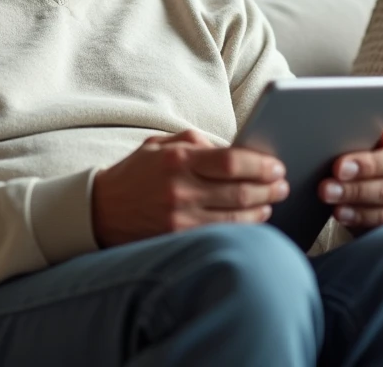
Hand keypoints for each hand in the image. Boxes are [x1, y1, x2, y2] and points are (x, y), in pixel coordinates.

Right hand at [91, 129, 288, 247]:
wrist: (99, 210)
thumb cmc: (136, 173)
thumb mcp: (161, 145)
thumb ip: (197, 142)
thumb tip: (236, 149)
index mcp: (177, 160)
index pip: (231, 162)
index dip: (260, 165)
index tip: (276, 166)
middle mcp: (179, 190)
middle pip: (239, 191)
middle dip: (268, 188)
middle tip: (283, 184)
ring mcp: (178, 218)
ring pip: (235, 218)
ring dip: (261, 209)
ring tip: (271, 201)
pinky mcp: (177, 239)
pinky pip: (221, 235)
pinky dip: (243, 228)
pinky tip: (254, 220)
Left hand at [318, 126, 382, 228]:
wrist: (382, 193)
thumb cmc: (376, 166)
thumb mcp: (376, 150)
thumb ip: (376, 140)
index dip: (366, 164)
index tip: (338, 168)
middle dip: (354, 189)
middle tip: (326, 188)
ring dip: (355, 209)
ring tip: (332, 204)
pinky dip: (361, 222)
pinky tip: (343, 216)